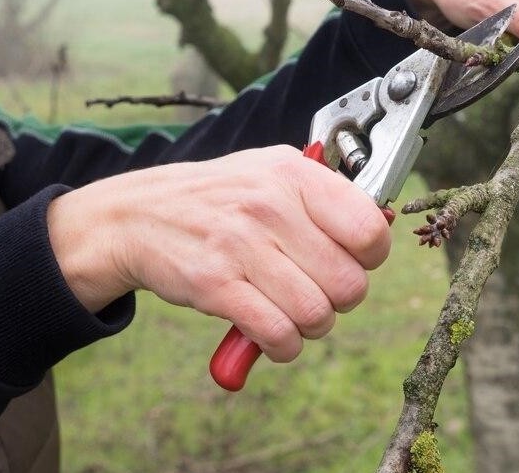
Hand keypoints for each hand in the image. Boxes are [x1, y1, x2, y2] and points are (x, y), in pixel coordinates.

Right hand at [47, 145, 390, 361]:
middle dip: (340, 300)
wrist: (137, 215)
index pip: (370, 230)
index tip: (351, 259)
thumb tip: (381, 225)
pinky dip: (284, 345)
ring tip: (295, 312)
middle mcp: (270, 205)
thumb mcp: (272, 172)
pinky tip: (274, 333)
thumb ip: (326, 195)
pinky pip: (278, 334)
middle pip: (349, 283)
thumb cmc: (218, 197)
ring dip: (311, 326)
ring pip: (317, 314)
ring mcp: (241, 245)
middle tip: (319, 291)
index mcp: (294, 174)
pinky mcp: (215, 285)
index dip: (369, 257)